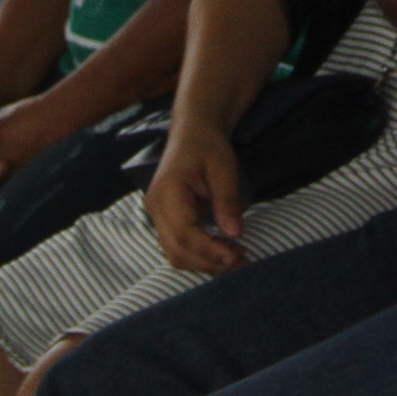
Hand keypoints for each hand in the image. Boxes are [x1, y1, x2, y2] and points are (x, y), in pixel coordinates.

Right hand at [143, 112, 248, 273]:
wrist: (193, 133)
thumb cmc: (208, 146)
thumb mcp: (224, 168)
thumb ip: (227, 201)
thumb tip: (235, 234)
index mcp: (167, 190)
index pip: (184, 232)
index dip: (209, 250)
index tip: (235, 256)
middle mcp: (155, 207)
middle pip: (176, 250)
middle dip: (208, 262)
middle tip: (241, 261)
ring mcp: (157, 215)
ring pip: (175, 253)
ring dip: (204, 263)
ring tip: (236, 259)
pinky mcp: (164, 221)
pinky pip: (178, 246)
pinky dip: (199, 255)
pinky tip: (223, 252)